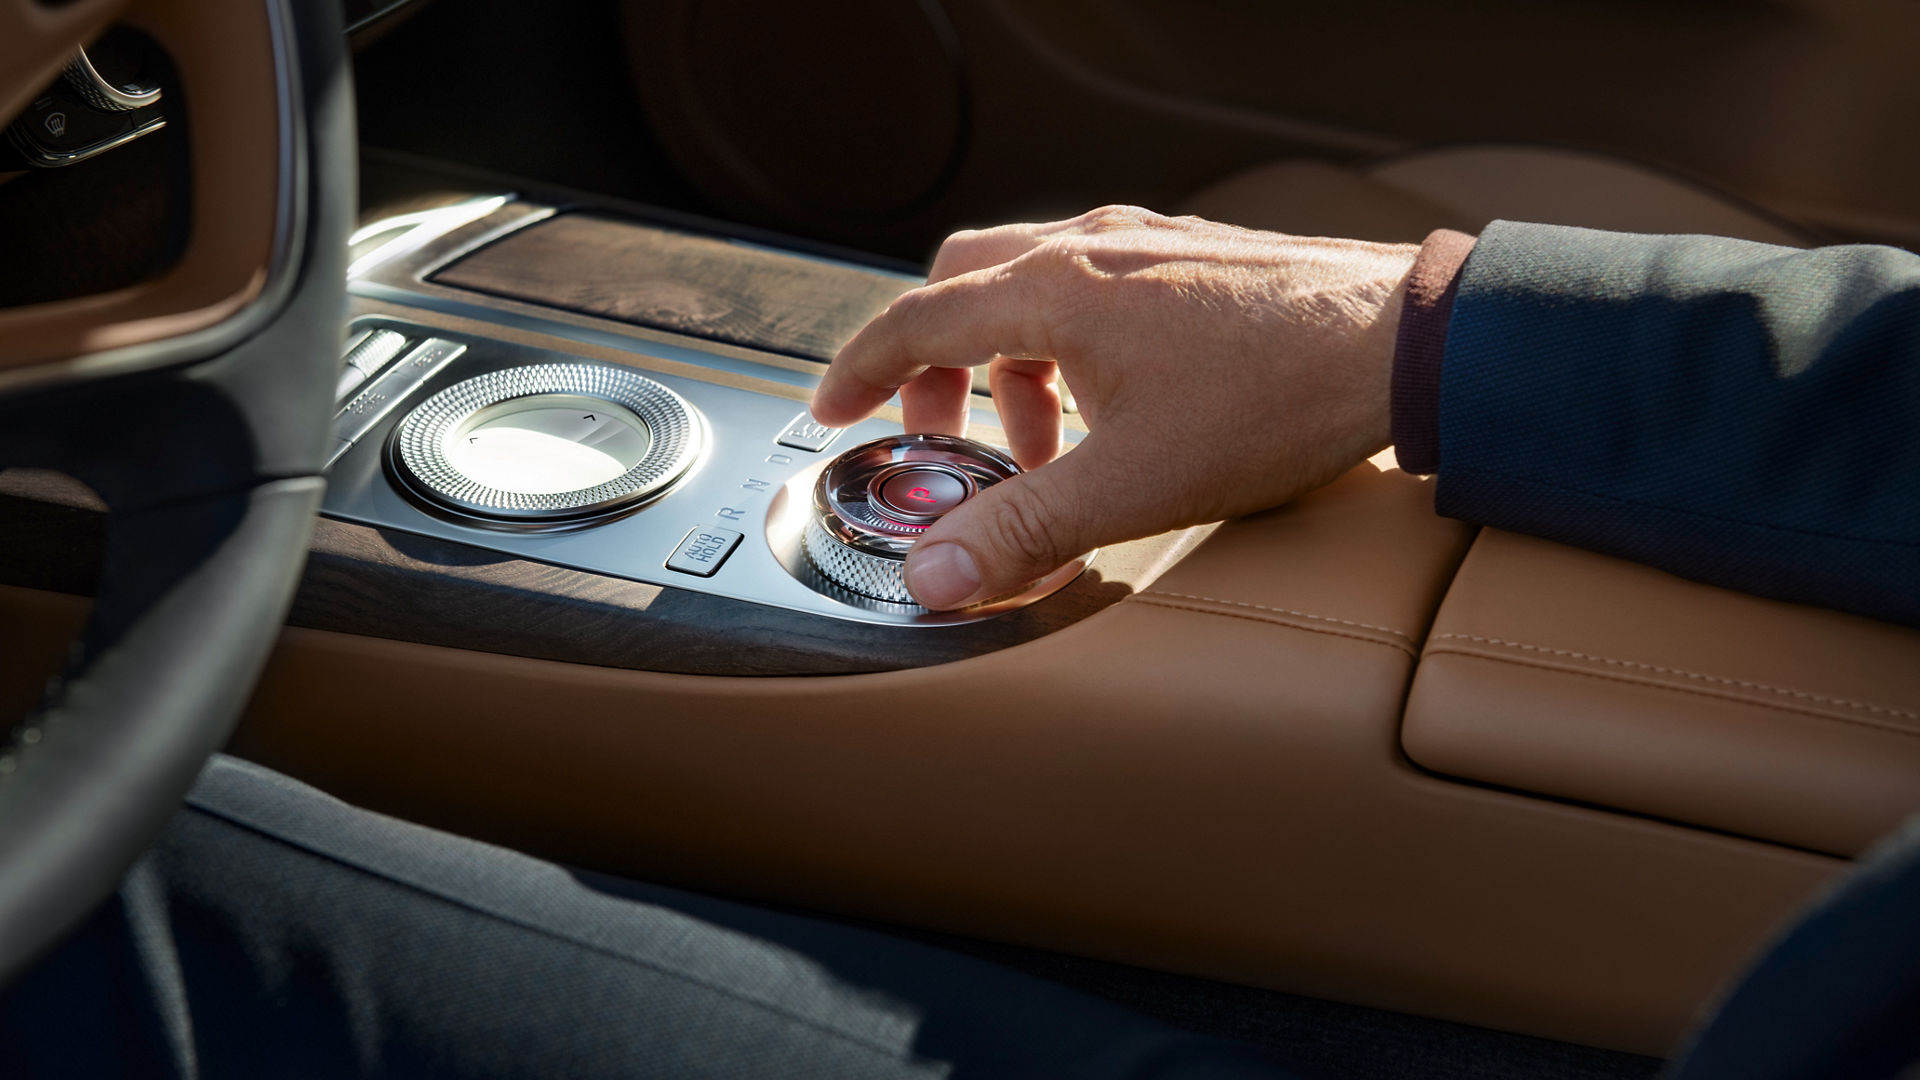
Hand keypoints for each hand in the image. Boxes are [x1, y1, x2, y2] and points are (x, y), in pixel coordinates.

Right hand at [810, 205, 1418, 608]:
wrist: (1408, 344)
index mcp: (1054, 294)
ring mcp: (1146, 246)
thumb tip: (935, 575)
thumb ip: (1023, 529)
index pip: (916, 322)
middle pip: (962, 286)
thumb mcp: (1133, 485)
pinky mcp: (1193, 259)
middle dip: (934, 366)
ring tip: (1045, 445)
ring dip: (1009, 362)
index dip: (862, 371)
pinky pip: (1092, 285)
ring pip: (1029, 282)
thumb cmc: (1277, 399)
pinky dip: (1066, 341)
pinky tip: (1111, 403)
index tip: (834, 410)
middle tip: (942, 437)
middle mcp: (1091, 253)